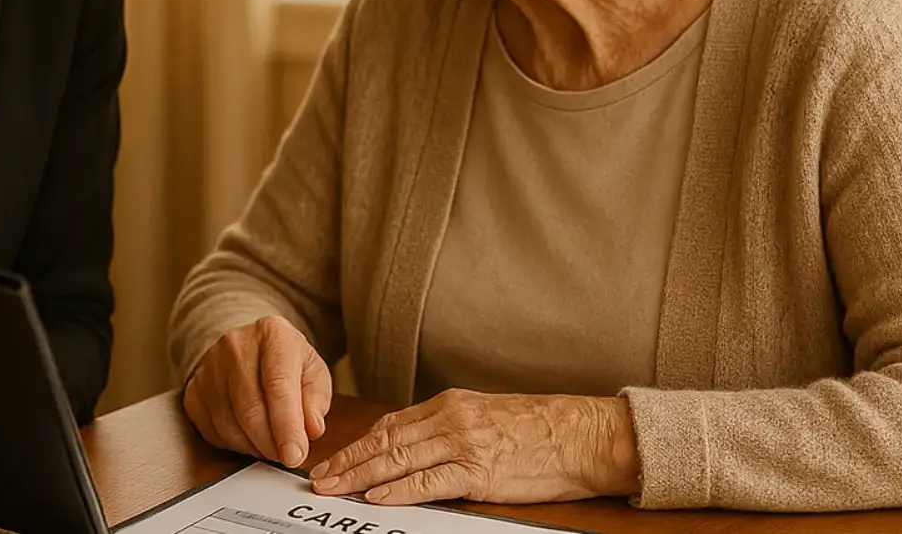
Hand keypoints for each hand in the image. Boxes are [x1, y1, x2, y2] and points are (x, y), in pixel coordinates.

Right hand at [183, 316, 332, 467]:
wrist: (249, 350)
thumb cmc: (287, 365)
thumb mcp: (314, 374)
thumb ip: (316, 401)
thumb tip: (312, 429)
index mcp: (272, 333)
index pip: (278, 385)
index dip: (287, 426)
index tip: (295, 456)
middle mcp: (235, 344)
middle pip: (250, 408)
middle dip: (271, 443)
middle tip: (286, 457)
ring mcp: (209, 366)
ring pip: (229, 424)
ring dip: (253, 446)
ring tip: (271, 446)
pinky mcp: (193, 389)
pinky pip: (211, 430)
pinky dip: (234, 444)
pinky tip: (249, 438)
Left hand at [308, 390, 638, 505]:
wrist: (583, 435)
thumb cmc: (542, 431)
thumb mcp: (488, 418)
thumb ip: (451, 428)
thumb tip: (418, 448)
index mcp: (450, 404)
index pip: (391, 424)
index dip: (358, 443)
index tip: (334, 458)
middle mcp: (451, 418)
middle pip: (386, 440)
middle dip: (348, 460)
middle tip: (318, 476)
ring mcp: (464, 443)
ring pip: (398, 459)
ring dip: (360, 475)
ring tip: (334, 486)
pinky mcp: (479, 471)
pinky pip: (428, 481)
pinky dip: (398, 490)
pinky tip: (376, 497)